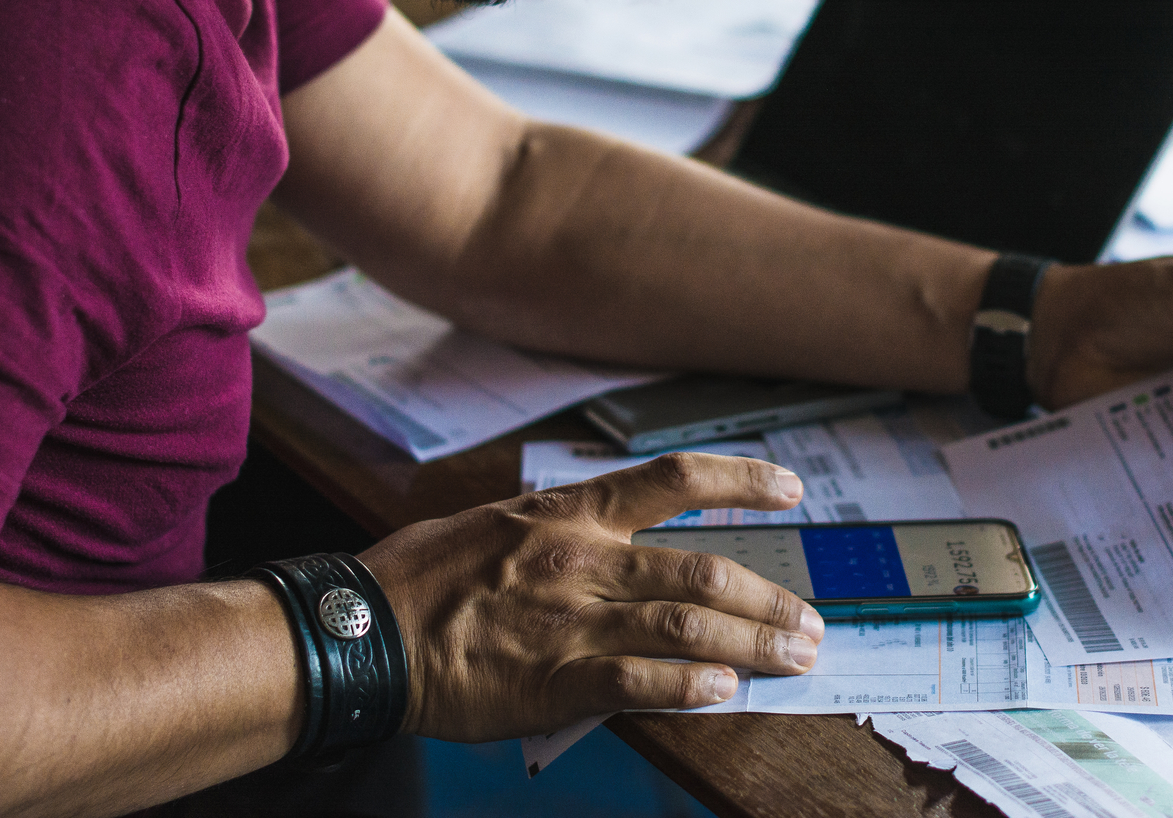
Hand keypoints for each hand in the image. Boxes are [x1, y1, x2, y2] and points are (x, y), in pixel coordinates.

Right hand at [359, 453, 823, 741]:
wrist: (363, 630)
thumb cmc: (423, 578)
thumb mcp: (499, 527)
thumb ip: (564, 538)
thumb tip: (615, 558)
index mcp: (570, 512)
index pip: (674, 480)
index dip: (742, 480)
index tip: (790, 487)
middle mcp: (582, 558)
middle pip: (703, 567)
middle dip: (768, 597)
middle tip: (808, 621)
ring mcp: (572, 619)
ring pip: (687, 623)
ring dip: (753, 643)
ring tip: (793, 658)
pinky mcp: (555, 679)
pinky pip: (640, 680)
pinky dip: (691, 687)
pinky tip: (725, 693)